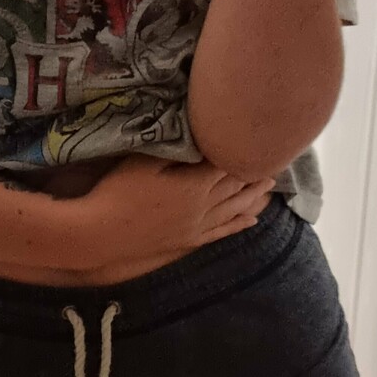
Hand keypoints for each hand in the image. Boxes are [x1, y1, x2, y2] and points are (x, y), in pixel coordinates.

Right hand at [63, 153, 277, 272]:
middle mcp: (203, 207)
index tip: (258, 140)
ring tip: (270, 187)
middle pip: (236, 186)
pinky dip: (239, 225)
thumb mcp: (143, 161)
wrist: (101, 234)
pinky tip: (251, 221)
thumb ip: (174, 148)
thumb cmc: (117, 192)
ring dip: (254, 197)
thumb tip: (199, 136)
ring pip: (235, 209)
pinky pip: (222, 232)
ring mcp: (197, 226)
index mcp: (194, 185)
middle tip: (275, 160)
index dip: (243, 152)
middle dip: (255, 173)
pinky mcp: (188, 241)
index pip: (228, 164)